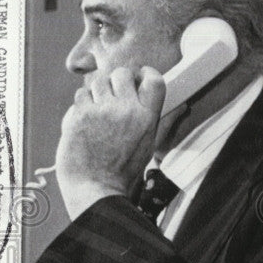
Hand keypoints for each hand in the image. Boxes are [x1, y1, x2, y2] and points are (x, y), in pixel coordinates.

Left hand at [55, 67, 165, 219]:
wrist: (96, 189)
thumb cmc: (123, 170)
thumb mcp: (150, 145)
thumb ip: (163, 121)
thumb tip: (182, 107)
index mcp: (148, 117)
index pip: (154, 79)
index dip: (145, 73)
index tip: (138, 76)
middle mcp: (127, 110)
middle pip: (122, 73)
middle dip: (117, 80)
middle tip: (113, 94)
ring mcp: (102, 111)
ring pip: (98, 81)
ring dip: (97, 92)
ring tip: (97, 110)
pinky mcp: (81, 115)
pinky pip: (80, 95)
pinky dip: (81, 104)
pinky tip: (85, 120)